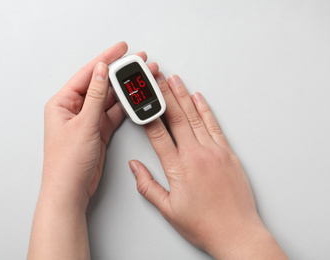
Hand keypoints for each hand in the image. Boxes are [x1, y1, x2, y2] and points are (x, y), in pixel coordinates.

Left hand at [28, 42, 158, 259]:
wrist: (70, 191)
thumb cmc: (66, 162)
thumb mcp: (83, 124)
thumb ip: (95, 96)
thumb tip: (101, 69)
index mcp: (62, 102)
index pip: (87, 74)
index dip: (106, 58)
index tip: (121, 48)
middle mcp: (74, 109)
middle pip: (100, 84)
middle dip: (120, 73)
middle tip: (138, 62)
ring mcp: (87, 121)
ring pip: (109, 100)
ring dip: (125, 91)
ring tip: (143, 79)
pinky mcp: (97, 132)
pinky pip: (113, 115)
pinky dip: (125, 108)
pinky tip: (136, 99)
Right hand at [129, 74, 287, 258]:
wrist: (237, 233)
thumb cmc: (204, 224)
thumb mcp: (168, 209)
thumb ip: (148, 186)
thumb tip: (135, 167)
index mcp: (177, 168)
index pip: (157, 132)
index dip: (146, 112)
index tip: (139, 99)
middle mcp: (195, 154)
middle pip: (175, 117)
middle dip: (162, 95)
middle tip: (155, 78)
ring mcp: (213, 151)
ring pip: (194, 116)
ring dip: (182, 96)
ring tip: (173, 80)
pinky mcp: (228, 153)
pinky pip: (213, 125)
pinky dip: (205, 109)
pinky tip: (198, 98)